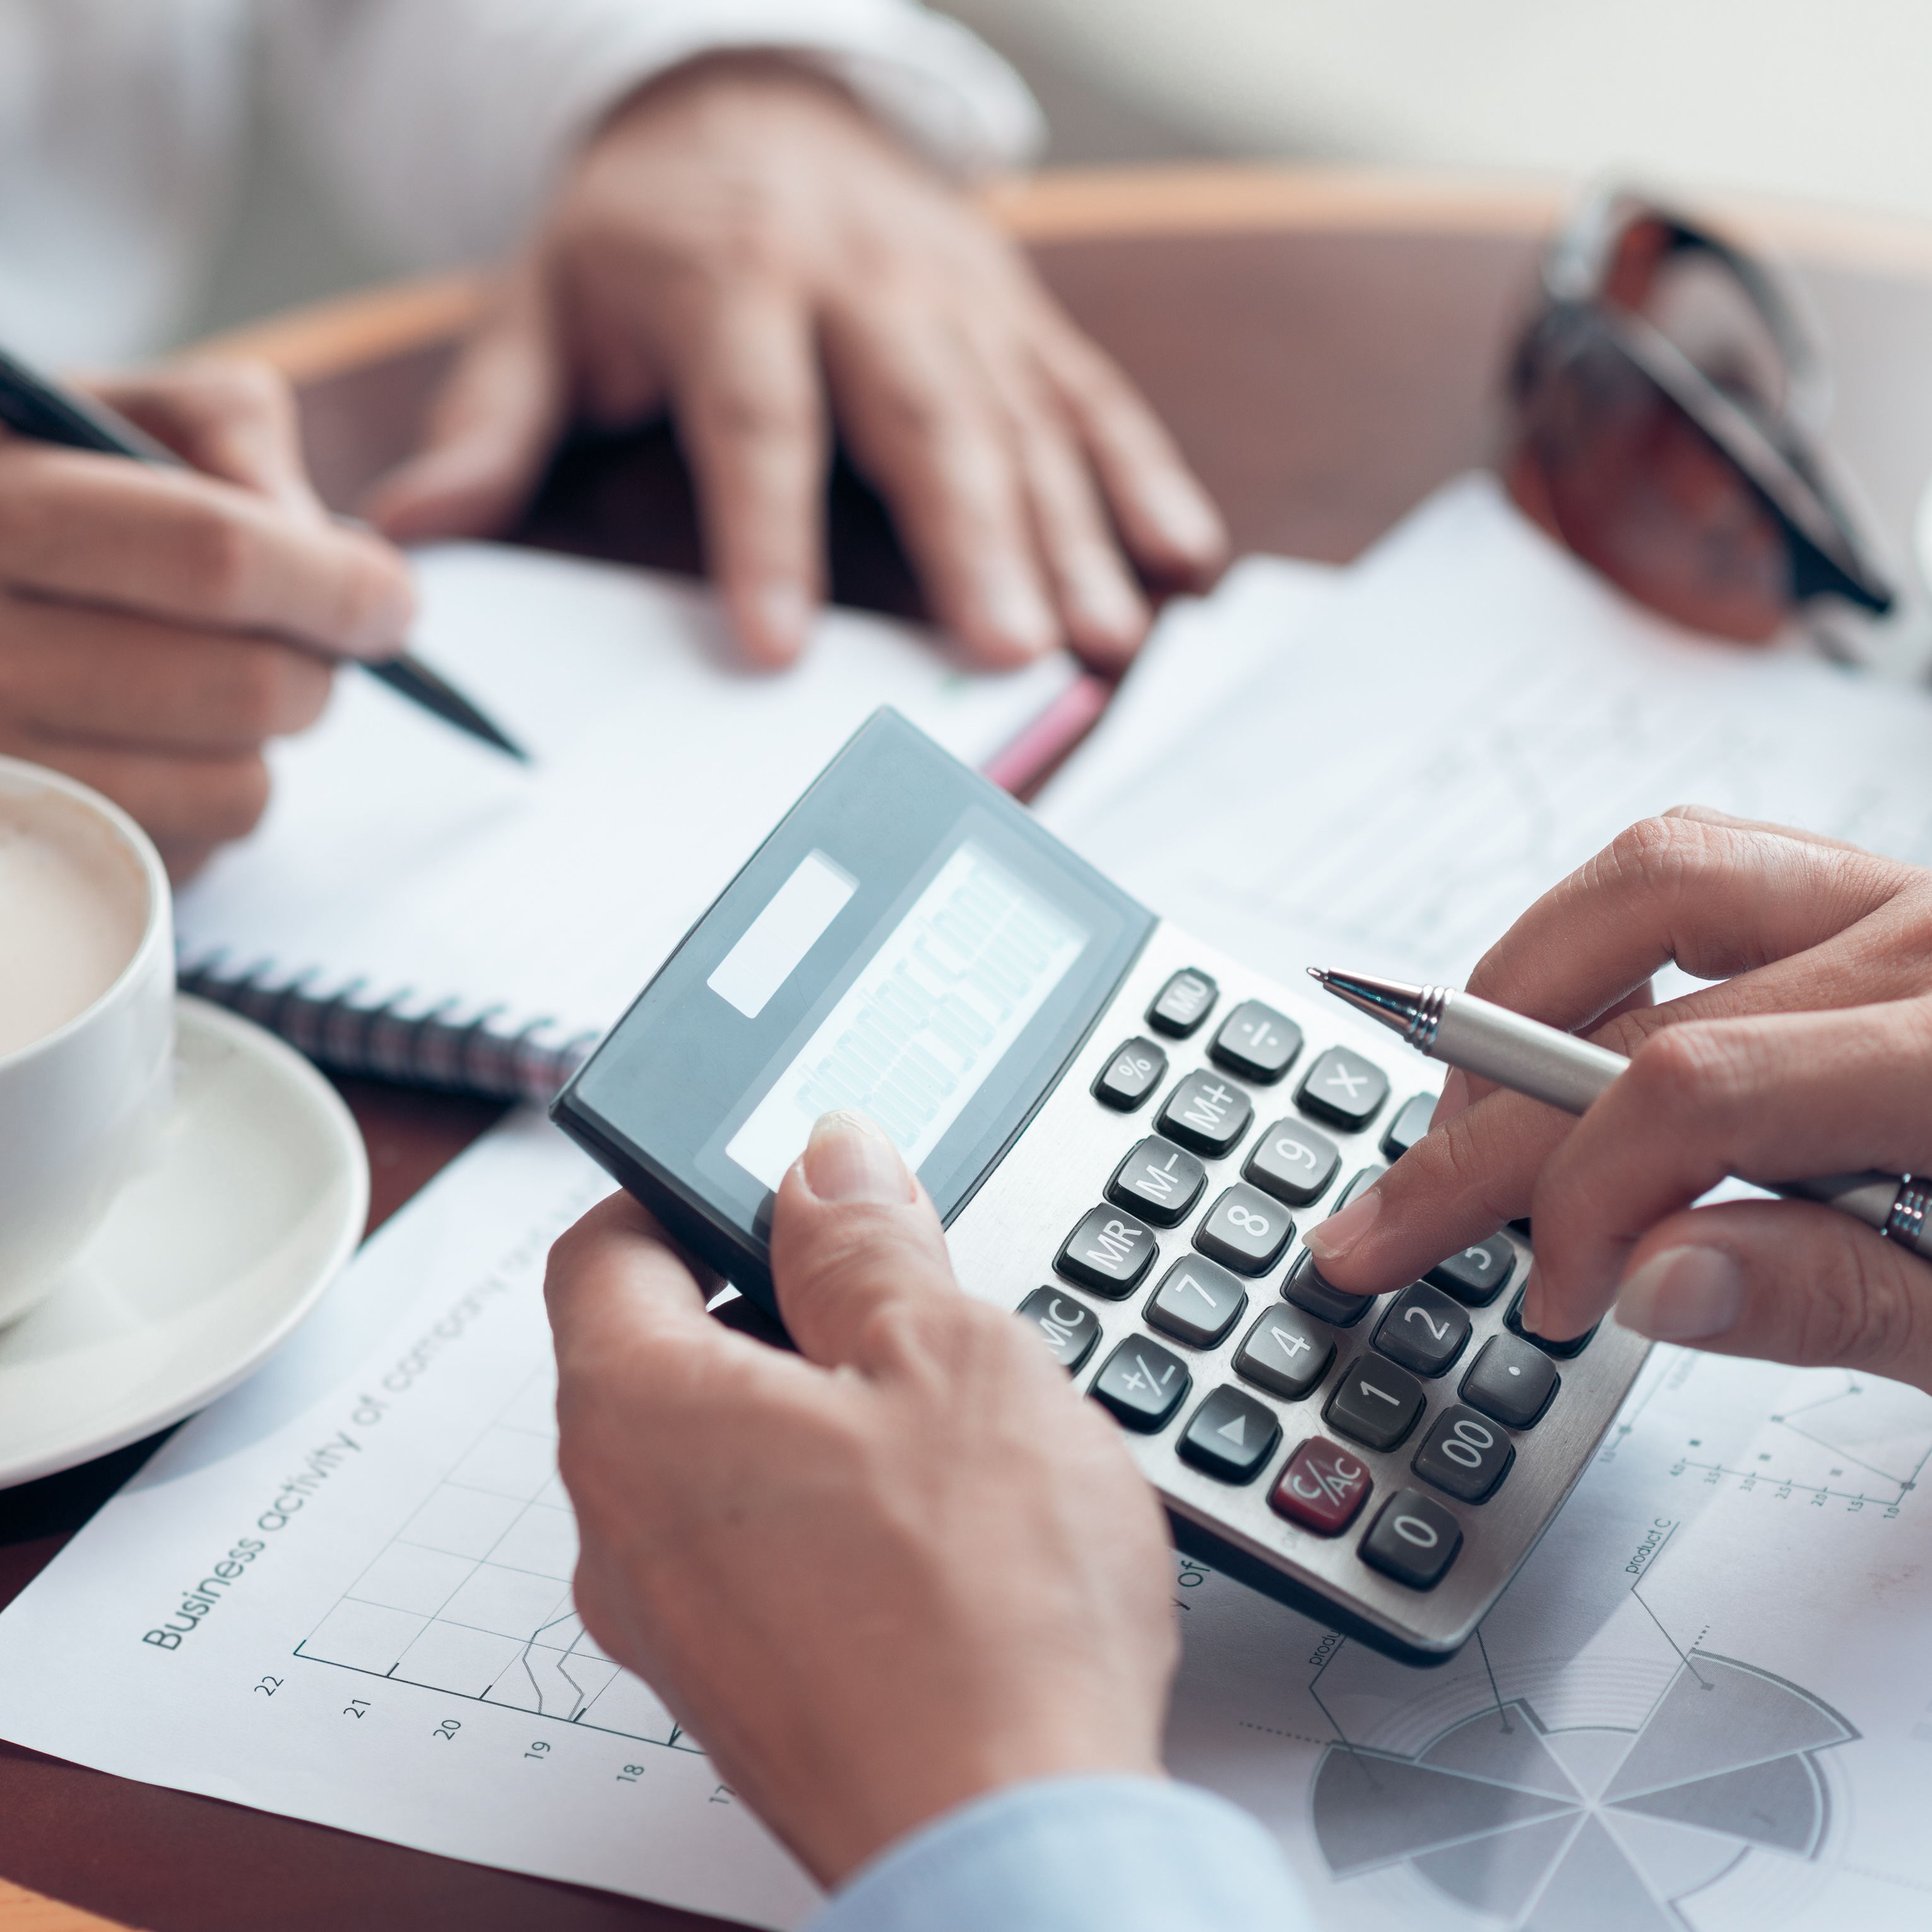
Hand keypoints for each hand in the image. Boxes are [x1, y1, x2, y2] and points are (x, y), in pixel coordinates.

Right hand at [0, 362, 413, 878]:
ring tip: (200, 688)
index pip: (218, 559)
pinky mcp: (30, 859)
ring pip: (240, 790)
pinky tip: (142, 747)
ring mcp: (3, 773)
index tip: (389, 598)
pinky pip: (192, 856)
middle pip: (252, 691)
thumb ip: (218, 428)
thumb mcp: (84, 411)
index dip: (337, 585)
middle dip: (316, 668)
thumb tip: (320, 538)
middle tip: (301, 644)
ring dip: (261, 745)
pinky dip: (199, 806)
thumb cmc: (12, 495)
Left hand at [367, 54, 1226, 671]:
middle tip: (1004, 648)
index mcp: (733, 276)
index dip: (765, 532)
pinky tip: (1180, 554)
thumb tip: (415, 526)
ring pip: (1023, 417)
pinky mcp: (1017, 310)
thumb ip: (496, 416)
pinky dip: (1142, 473)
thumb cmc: (643, 227)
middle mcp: (862, 280)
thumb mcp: (544, 299)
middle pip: (923, 417)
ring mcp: (956, 295)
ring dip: (1072, 532)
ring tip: (1100, 636)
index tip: (778, 644)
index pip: (755, 417)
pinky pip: (1090, 392)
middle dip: (972, 537)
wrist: (751, 86)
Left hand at [544, 1110, 1175, 1884]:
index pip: (603, 1245)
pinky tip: (940, 1529)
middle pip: (663, 1352)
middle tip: (899, 1298)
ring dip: (813, 1412)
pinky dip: (826, 1512)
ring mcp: (673, 1623)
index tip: (776, 1183)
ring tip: (940, 1422)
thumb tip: (824, 1161)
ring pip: (719, 1457)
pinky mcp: (739, 1692)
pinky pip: (756, 1555)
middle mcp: (620, 1524)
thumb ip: (865, 1242)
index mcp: (638, 1414)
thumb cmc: (980, 1612)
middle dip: (776, 1304)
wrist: (1013, 1850)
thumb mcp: (947, 1356)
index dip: (685, 1188)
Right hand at [1303, 807, 1931, 1387]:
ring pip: (1652, 876)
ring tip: (1466, 1103)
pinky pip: (1705, 868)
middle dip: (1485, 1127)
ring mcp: (1910, 894)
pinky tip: (1570, 1024)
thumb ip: (1844, 1297)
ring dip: (1522, 987)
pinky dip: (1604, 937)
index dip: (1582, 1198)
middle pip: (1636, 1000)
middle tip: (1391, 1222)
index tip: (1558, 1298)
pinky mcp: (1888, 896)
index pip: (1698, 1089)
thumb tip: (1647, 1278)